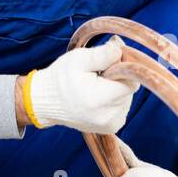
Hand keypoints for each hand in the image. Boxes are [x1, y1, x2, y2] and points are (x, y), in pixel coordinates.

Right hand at [24, 36, 138, 134]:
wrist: (46, 101)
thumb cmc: (61, 78)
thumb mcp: (79, 59)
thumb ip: (103, 54)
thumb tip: (121, 49)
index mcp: (101, 100)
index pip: (131, 80)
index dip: (122, 67)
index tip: (106, 63)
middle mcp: (109, 116)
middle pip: (129, 89)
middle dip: (117, 78)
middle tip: (97, 74)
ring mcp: (111, 124)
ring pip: (127, 97)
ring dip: (115, 89)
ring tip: (94, 86)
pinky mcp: (112, 127)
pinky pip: (122, 107)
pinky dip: (114, 99)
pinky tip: (97, 96)